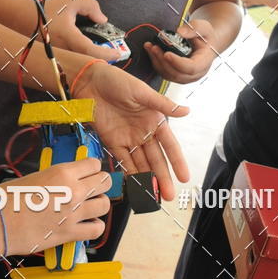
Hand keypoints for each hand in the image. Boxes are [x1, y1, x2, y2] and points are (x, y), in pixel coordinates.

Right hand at [2, 159, 111, 254]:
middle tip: (92, 189)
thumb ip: (57, 178)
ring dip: (98, 205)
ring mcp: (73, 213)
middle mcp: (73, 191)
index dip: (91, 168)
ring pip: (104, 205)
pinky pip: (97, 229)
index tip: (88, 173)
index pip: (93, 163)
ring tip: (88, 208)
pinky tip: (85, 225)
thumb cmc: (7, 199)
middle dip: (99, 184)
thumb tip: (67, 181)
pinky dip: (94, 227)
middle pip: (104, 182)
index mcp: (62, 172)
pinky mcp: (70, 234)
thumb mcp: (35, 177)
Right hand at [43, 0, 120, 61]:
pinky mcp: (55, 59)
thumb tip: (102, 19)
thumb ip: (90, 7)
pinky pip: (72, 62)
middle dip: (103, 59)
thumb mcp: (71, 1)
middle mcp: (63, 50)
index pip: (91, 50)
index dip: (107, 53)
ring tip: (103, 52)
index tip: (118, 53)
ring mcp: (58, 57)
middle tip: (113, 54)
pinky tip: (87, 52)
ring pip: (80, 64)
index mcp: (68, 36)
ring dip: (93, 59)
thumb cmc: (46, 10)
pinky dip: (83, 59)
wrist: (23, 18)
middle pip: (88, 61)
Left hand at [74, 62, 189, 199]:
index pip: (169, 145)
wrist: (90, 81)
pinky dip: (128, 173)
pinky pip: (122, 161)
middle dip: (162, 178)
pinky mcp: (111, 141)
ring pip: (140, 163)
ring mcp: (128, 138)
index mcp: (154, 120)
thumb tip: (187, 111)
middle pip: (155, 159)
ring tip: (152, 197)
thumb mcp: (142, 92)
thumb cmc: (118, 81)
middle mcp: (143, 132)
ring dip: (146, 180)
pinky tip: (134, 186)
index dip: (177, 161)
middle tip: (168, 196)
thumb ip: (163, 105)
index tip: (184, 177)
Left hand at [143, 19, 218, 84]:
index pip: (191, 68)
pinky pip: (164, 73)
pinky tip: (151, 51)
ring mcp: (186, 76)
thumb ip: (194, 28)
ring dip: (157, 62)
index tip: (167, 54)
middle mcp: (196, 73)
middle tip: (154, 48)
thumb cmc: (206, 37)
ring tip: (150, 47)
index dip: (178, 62)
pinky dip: (156, 63)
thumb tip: (180, 32)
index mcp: (204, 62)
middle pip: (177, 73)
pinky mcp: (177, 75)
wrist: (205, 44)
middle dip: (163, 61)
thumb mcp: (204, 28)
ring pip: (168, 75)